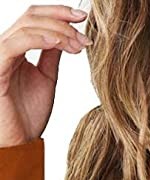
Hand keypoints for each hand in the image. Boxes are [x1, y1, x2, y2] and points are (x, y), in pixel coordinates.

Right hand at [0, 4, 91, 146]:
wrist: (19, 141)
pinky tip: (58, 42)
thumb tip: (67, 36)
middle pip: (32, 17)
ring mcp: (1, 55)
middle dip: (62, 22)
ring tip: (78, 44)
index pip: (35, 18)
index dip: (58, 13)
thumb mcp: (46, 79)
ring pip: (27, 26)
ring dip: (58, 32)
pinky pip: (15, 44)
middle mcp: (7, 47)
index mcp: (17, 47)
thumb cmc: (28, 114)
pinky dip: (38, 39)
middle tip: (85, 36)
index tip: (82, 18)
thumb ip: (52, 56)